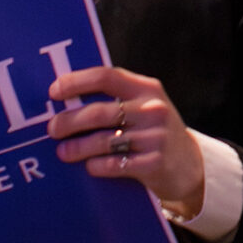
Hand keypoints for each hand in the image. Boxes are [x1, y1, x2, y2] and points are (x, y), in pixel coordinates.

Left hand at [49, 65, 206, 218]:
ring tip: (63, 152)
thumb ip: (114, 100)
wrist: (189, 164)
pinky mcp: (155, 163)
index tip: (54, 91)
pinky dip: (96, 166)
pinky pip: (115, 164)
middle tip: (53, 129)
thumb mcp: (143, 107)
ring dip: (77, 147)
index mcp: (147, 88)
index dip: (77, 82)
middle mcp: (153, 109)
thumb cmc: (153, 131)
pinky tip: (89, 166)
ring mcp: (156, 136)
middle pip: (99, 112)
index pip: (107, 76)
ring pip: (104, 141)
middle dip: (69, 121)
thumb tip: (66, 101)